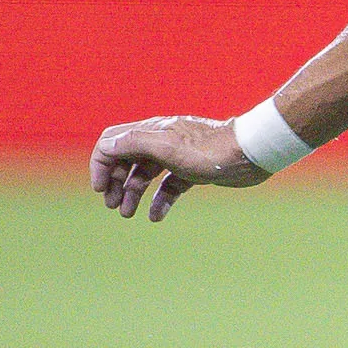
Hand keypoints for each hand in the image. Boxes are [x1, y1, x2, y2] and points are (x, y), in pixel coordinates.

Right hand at [89, 114, 266, 220]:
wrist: (247, 155)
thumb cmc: (207, 150)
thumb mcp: (165, 146)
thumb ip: (134, 143)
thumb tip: (106, 147)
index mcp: (150, 131)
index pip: (111, 142)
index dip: (100, 164)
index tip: (101, 189)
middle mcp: (160, 141)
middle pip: (125, 159)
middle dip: (114, 181)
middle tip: (112, 205)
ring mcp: (176, 157)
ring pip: (144, 175)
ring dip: (132, 193)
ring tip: (127, 214)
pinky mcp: (192, 171)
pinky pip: (168, 187)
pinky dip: (159, 201)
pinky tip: (156, 216)